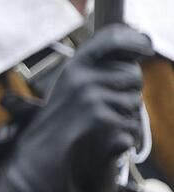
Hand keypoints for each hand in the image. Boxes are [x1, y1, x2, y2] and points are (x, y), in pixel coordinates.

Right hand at [28, 24, 151, 184]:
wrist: (44, 151)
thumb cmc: (61, 120)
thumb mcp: (70, 87)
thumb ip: (94, 70)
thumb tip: (133, 56)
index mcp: (74, 67)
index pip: (110, 40)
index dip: (133, 40)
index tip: (147, 47)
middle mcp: (82, 78)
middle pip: (132, 74)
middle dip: (131, 89)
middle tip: (113, 104)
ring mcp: (91, 98)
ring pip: (134, 101)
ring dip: (127, 114)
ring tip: (103, 123)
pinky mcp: (101, 118)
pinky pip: (131, 124)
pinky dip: (124, 134)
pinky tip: (106, 137)